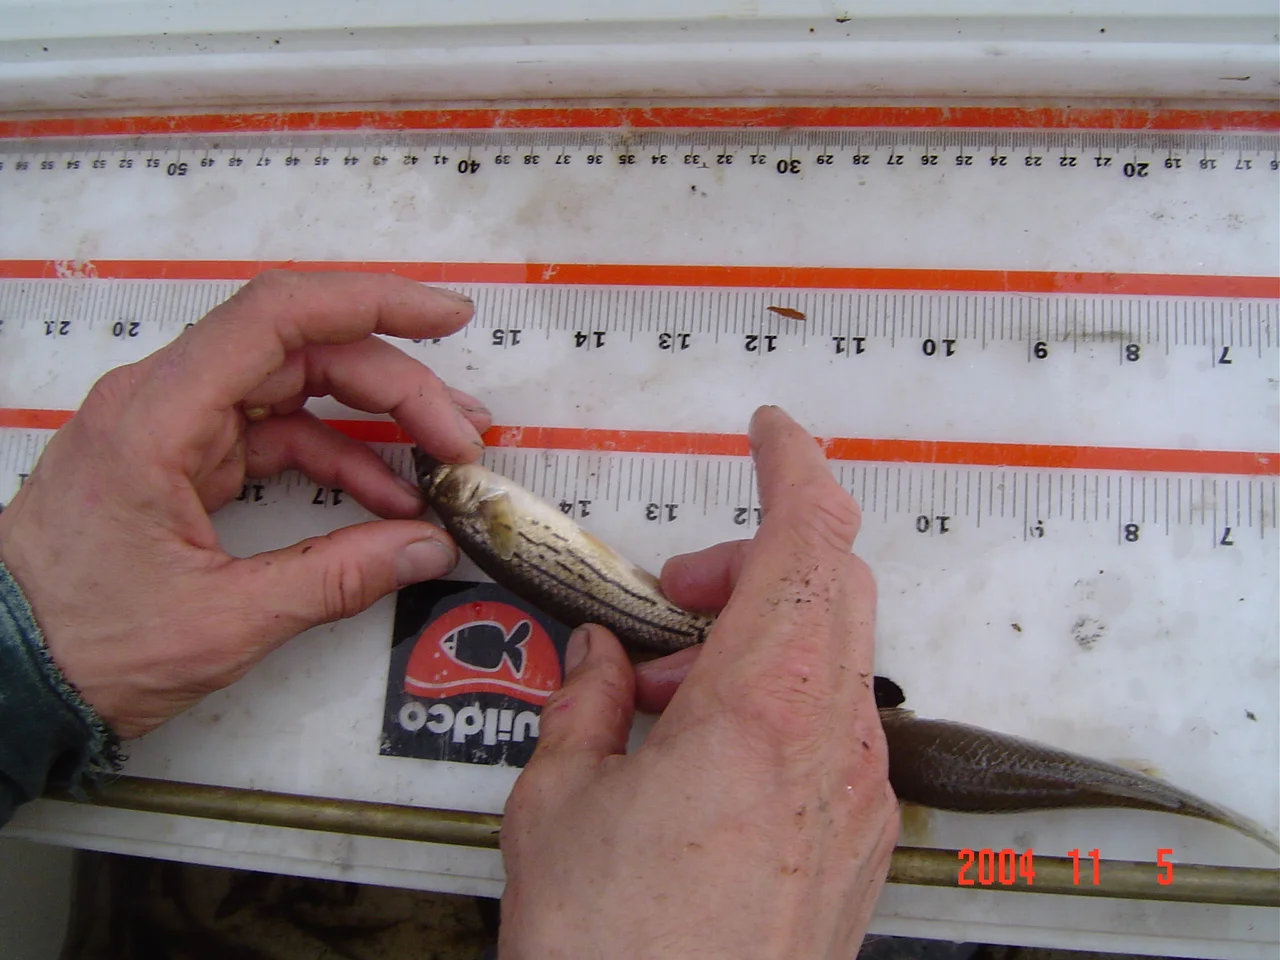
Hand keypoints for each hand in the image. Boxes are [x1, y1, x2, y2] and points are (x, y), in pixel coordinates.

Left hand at [0, 270, 489, 739]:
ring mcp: (174, 426)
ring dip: (375, 417)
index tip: (448, 318)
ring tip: (443, 460)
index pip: (277, 316)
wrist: (1, 677)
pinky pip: (276, 435)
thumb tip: (433, 547)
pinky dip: (338, 460)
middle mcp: (165, 399)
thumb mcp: (222, 621)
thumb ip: (337, 577)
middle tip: (464, 437)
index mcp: (159, 416)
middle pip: (303, 351)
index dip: (373, 302)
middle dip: (395, 385)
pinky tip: (387, 501)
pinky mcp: (183, 457)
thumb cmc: (86, 644)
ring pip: (295, 388)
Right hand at [499, 405, 897, 958]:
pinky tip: (705, 754)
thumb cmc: (614, 952)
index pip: (808, 536)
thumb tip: (601, 658)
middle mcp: (832, 739)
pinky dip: (776, 701)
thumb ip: (585, 702)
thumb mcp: (558, 803)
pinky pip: (833, 724)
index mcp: (761, 703)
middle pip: (831, 583)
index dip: (793, 465)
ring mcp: (858, 793)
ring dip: (756, 637)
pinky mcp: (859, 840)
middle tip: (674, 592)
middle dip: (754, 558)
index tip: (770, 431)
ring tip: (666, 695)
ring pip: (831, 654)